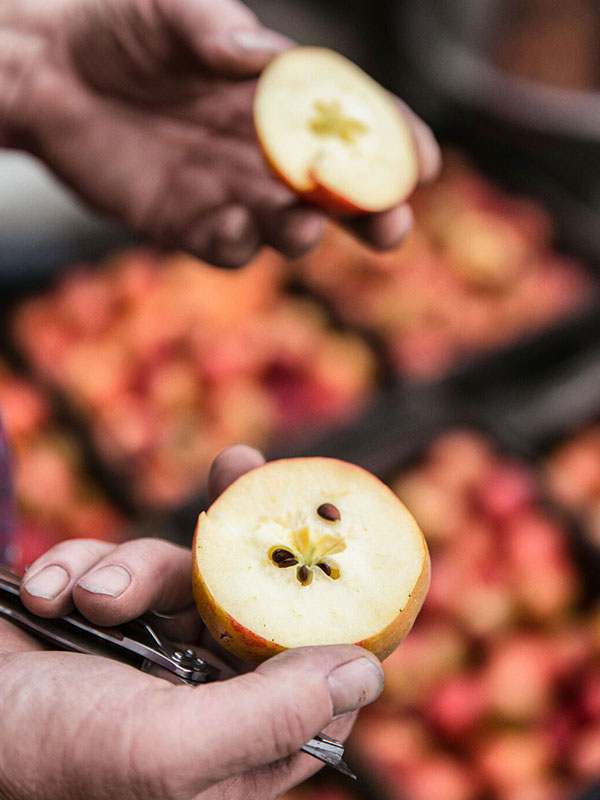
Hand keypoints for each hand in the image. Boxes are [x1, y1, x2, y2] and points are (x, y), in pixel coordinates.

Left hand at [1, 0, 439, 266]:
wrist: (51, 72)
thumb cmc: (119, 27)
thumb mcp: (172, 10)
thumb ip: (220, 30)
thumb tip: (265, 63)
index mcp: (281, 97)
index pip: (354, 122)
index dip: (392, 143)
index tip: (424, 163)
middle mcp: (267, 151)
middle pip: (336, 192)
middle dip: (370, 212)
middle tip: (391, 225)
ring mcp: (232, 192)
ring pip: (287, 227)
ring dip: (304, 231)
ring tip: (303, 219)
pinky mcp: (190, 224)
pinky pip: (227, 247)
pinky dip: (240, 244)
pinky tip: (236, 225)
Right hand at [1, 445, 383, 799]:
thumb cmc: (46, 756)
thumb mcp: (164, 749)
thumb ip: (268, 716)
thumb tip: (366, 675)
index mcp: (237, 744)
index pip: (318, 675)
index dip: (333, 607)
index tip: (336, 534)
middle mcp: (206, 696)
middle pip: (254, 598)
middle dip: (238, 533)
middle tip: (239, 464)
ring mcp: (156, 652)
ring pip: (180, 571)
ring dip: (126, 569)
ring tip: (88, 599)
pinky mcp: (109, 617)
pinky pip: (117, 564)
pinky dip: (78, 568)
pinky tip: (44, 599)